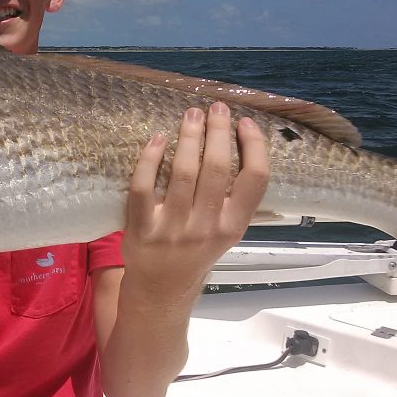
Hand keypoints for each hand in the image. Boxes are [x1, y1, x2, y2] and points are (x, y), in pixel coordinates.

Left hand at [122, 103, 269, 300]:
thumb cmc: (196, 251)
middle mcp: (206, 228)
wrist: (161, 289)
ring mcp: (173, 229)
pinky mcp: (141, 229)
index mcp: (233, 227)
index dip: (254, 146)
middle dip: (218, 131)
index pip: (254, 180)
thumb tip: (234, 142)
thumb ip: (231, 198)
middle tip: (216, 108)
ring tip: (192, 115)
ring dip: (189, 137)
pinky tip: (157, 139)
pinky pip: (144, 187)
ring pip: (183, 173)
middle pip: (218, 169)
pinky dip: (150, 158)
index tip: (245, 122)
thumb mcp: (224, 232)